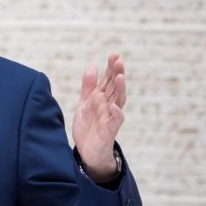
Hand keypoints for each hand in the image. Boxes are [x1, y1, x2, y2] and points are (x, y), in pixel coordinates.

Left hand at [72, 54, 125, 181]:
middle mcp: (109, 106)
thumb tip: (93, 65)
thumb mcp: (86, 102)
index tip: (114, 55)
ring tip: (119, 77)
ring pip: (118, 101)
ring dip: (119, 89)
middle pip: (115, 88)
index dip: (112, 68)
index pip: (109, 80)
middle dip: (117, 74)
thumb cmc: (89, 125)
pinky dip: (116, 113)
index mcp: (103, 98)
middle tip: (118, 60)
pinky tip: (114, 105)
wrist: (87, 150)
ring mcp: (110, 117)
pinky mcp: (109, 130)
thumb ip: (89, 86)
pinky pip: (115, 121)